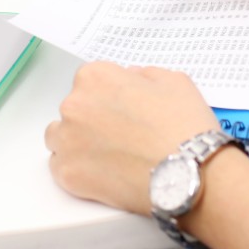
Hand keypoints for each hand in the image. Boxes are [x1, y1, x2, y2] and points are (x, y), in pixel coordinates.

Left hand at [45, 62, 222, 213]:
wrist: (187, 175)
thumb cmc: (183, 129)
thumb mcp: (173, 80)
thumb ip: (143, 74)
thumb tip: (131, 79)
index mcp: (96, 77)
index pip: (91, 80)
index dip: (110, 95)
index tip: (122, 108)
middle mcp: (74, 104)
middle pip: (75, 108)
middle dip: (94, 118)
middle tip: (121, 135)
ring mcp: (67, 140)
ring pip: (61, 136)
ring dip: (78, 142)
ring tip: (109, 155)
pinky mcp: (67, 173)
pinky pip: (61, 167)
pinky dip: (78, 170)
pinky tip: (103, 173)